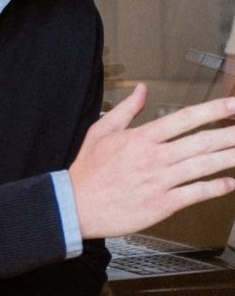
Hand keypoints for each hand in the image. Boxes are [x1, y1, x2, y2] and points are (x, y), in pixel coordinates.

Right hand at [69, 84, 234, 237]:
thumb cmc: (87, 171)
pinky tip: (230, 183)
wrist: (75, 206)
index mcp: (140, 138)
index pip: (183, 119)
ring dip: (228, 158)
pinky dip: (216, 188)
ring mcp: (160, 181)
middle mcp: (154, 157)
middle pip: (201, 142)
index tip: (231, 104)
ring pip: (203, 166)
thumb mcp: (100, 131)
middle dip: (230, 134)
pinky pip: (195, 194)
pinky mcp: (162, 204)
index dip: (212, 110)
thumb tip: (141, 90)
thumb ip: (126, 109)